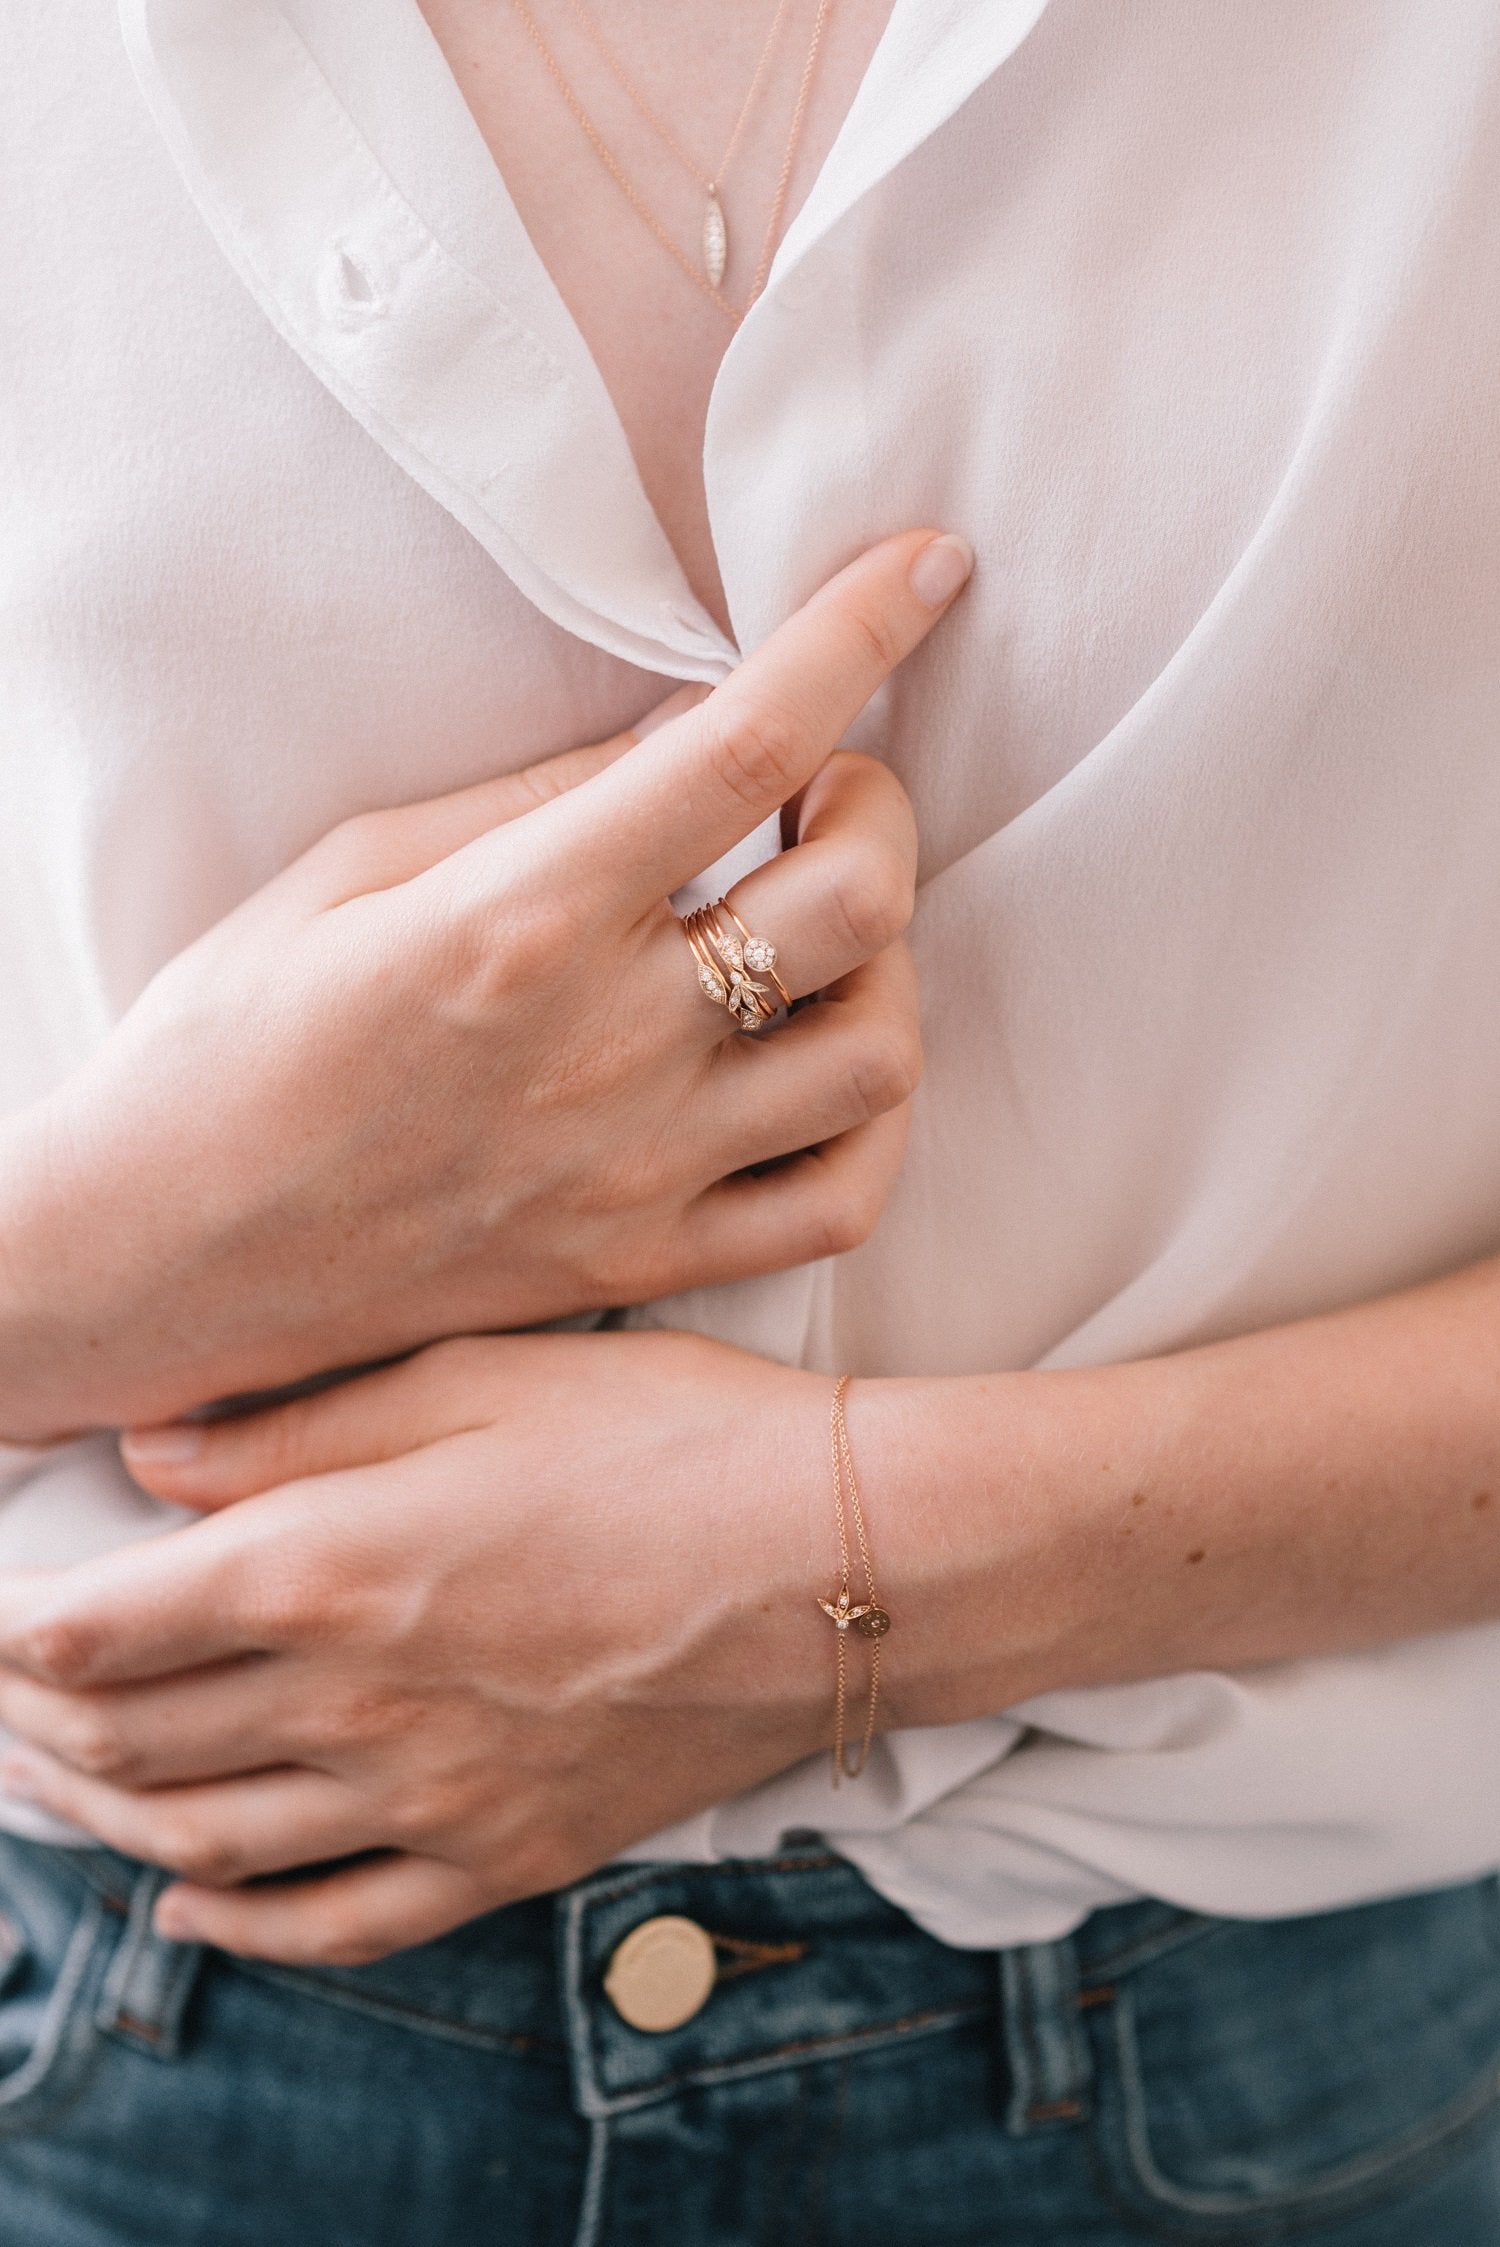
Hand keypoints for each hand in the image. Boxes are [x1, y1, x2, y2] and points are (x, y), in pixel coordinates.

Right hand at [0, 530, 972, 1439]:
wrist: (157, 1263)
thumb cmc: (221, 1046)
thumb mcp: (346, 871)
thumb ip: (538, 799)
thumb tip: (694, 728)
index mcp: (517, 917)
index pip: (746, 745)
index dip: (859, 633)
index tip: (927, 569)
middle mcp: (604, 1049)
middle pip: (860, 898)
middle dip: (878, 802)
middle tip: (824, 788)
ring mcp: (637, 1170)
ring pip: (881, 1054)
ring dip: (888, 962)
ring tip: (818, 931)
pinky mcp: (642, 1261)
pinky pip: (838, 1201)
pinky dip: (870, 1117)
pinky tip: (822, 1062)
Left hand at [0, 1333, 838, 1963]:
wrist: (851, 1564)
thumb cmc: (677, 1439)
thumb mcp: (484, 1379)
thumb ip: (302, 1428)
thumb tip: (147, 1455)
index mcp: (336, 1567)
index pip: (99, 1629)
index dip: (11, 1626)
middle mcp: (358, 1704)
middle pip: (131, 1738)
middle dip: (32, 1719)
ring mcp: (430, 1798)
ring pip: (204, 1838)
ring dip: (99, 1816)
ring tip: (49, 1784)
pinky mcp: (504, 1853)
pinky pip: (335, 1921)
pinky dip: (237, 1922)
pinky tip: (189, 1899)